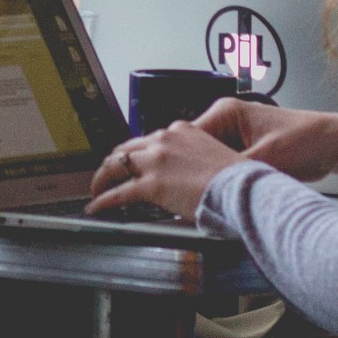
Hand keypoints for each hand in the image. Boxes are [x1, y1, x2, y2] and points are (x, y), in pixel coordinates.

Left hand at [88, 121, 244, 218]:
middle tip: (108, 175)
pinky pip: (117, 193)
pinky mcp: (150, 184)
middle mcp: (164, 140)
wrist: (241, 189)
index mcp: (182, 131)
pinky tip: (96, 207)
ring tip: (97, 190)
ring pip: (115, 165)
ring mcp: (155, 161)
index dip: (137, 153)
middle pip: (126, 148)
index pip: (149, 140)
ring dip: (102, 178)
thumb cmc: (236, 178)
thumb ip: (193, 159)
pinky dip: (102, 200)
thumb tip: (185, 175)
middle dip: (114, 162)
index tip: (133, 162)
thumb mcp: (213, 155)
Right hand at [193, 98, 337, 182]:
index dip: (184, 163)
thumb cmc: (307, 139)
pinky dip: (226, 181)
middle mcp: (227, 122)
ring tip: (220, 192)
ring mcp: (235, 138)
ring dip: (214, 178)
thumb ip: (230, 172)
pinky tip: (230, 192)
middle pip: (195, 152)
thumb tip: (205, 186)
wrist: (334, 145)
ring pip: (209, 163)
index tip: (181, 184)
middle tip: (200, 192)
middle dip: (198, 173)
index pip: (187, 139)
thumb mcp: (264, 159)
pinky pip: (224, 168)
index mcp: (226, 112)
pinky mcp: (244, 152)